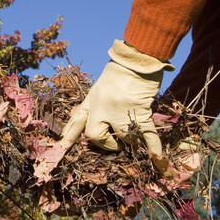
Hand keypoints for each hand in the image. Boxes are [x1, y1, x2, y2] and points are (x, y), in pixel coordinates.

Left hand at [60, 40, 173, 154]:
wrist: (136, 62)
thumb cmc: (119, 70)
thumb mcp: (98, 87)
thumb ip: (94, 104)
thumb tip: (86, 117)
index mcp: (91, 102)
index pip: (76, 122)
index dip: (69, 135)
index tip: (62, 145)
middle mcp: (102, 110)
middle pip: (95, 136)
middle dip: (105, 144)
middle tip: (115, 145)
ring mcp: (120, 113)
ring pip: (123, 138)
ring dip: (131, 139)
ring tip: (136, 136)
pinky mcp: (140, 114)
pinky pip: (147, 136)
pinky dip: (153, 148)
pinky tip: (157, 158)